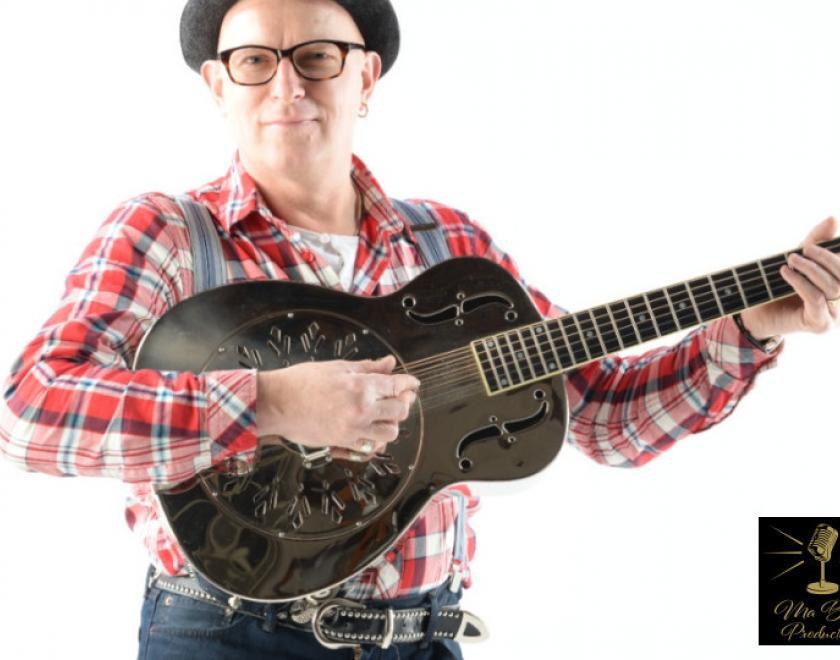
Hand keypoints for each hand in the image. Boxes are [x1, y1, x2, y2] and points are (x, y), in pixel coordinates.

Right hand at [255, 355, 418, 458]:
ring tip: (387, 414)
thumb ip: (367, 367)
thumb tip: (388, 363)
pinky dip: (377, 439)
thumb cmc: (301, 382)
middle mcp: (361, 411)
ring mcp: (353, 430)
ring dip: (393, 423)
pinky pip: (372, 447)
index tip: (412, 383)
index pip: (396, 387)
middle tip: (402, 396)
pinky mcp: (343, 443)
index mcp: (360, 387)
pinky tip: (374, 431)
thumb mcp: (337, 367)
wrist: (276, 404)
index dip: (408, 384)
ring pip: (390, 433)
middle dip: (404, 402)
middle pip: (399, 411)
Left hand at [740, 217, 839, 338]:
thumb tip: (833, 218)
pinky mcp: (821, 325)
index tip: (815, 243)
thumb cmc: (781, 286)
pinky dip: (801, 282)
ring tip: (791, 259)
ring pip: (833, 287)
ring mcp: (836, 316)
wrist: (757, 314)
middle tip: (804, 249)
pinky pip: (816, 298)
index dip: (837, 253)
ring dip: (811, 269)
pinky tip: (785, 272)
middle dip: (826, 258)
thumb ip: (817, 241)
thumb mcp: (800, 259)